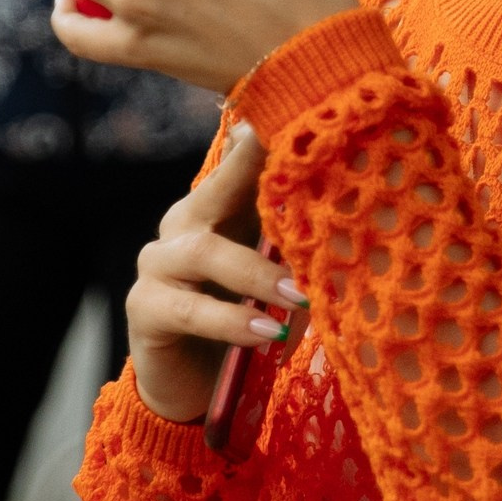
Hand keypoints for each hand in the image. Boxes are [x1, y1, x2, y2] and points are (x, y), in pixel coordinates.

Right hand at [126, 125, 303, 424]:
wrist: (191, 384)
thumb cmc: (242, 318)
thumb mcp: (274, 273)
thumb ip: (294, 242)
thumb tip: (356, 216)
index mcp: (216, 206)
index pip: (240, 162)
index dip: (268, 141)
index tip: (305, 116)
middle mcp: (182, 224)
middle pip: (216, 189)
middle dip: (261, 183)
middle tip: (312, 194)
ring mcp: (157, 264)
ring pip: (203, 252)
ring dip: (256, 274)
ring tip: (300, 297)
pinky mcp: (145, 308)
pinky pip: (189, 309)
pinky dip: (231, 321)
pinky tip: (267, 332)